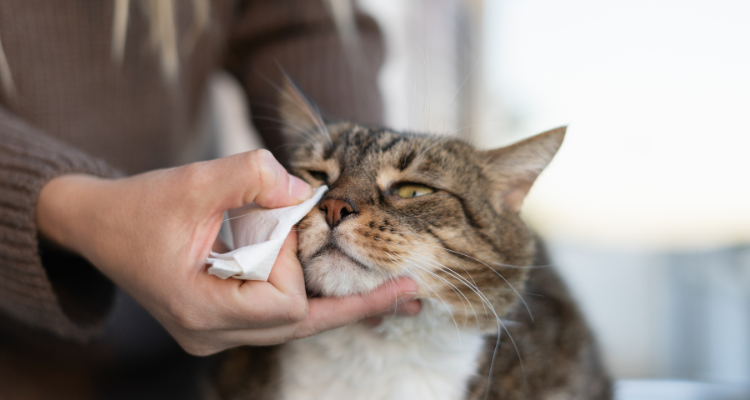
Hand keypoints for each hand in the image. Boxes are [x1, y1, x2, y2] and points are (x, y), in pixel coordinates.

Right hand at [36, 150, 420, 354]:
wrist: (99, 225)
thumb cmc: (141, 205)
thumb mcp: (194, 180)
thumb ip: (251, 176)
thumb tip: (306, 189)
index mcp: (202, 311)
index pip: (285, 304)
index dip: (294, 263)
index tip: (271, 224)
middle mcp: (212, 335)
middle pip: (302, 324)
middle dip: (348, 301)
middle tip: (413, 296)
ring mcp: (217, 334)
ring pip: (295, 324)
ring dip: (336, 303)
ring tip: (399, 300)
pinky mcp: (223, 321)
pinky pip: (280, 316)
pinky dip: (314, 300)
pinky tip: (355, 297)